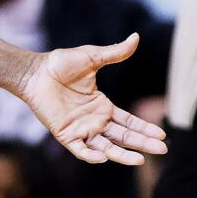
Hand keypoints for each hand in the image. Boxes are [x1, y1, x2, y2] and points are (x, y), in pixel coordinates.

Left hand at [18, 34, 167, 164]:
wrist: (34, 71)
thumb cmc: (60, 64)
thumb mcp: (91, 57)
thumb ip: (114, 53)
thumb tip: (136, 37)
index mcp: (103, 106)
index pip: (129, 122)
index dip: (145, 128)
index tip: (162, 134)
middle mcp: (95, 121)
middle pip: (123, 137)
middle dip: (143, 143)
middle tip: (162, 149)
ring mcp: (80, 129)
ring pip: (106, 147)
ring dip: (122, 155)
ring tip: (139, 160)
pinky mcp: (65, 134)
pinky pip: (80, 150)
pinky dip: (91, 156)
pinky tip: (103, 157)